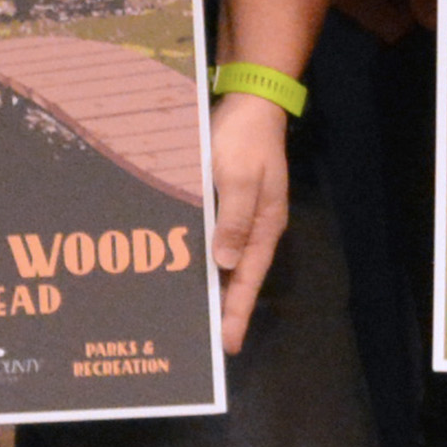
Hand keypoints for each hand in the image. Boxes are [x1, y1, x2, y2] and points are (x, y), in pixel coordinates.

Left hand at [204, 93, 295, 354]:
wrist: (250, 102)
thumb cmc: (245, 139)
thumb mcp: (239, 177)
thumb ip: (233, 219)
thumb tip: (226, 263)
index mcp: (263, 227)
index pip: (248, 279)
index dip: (237, 313)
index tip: (227, 344)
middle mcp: (253, 228)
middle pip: (237, 278)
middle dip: (223, 310)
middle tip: (206, 344)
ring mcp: (240, 216)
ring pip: (224, 261)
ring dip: (210, 287)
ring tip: (191, 317)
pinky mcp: (225, 203)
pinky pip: (213, 239)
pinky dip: (201, 258)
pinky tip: (183, 268)